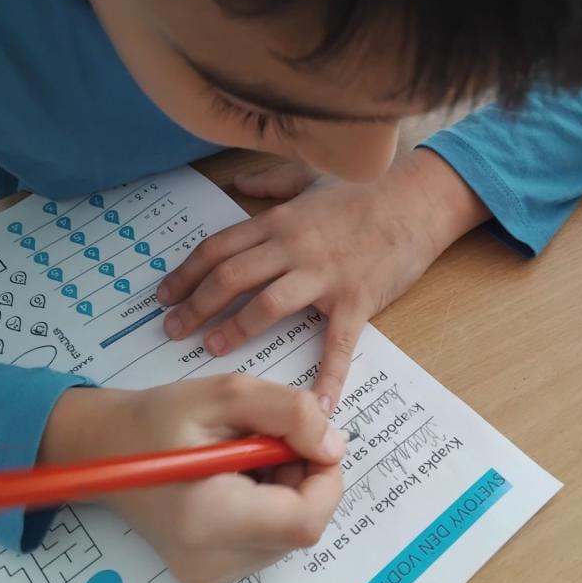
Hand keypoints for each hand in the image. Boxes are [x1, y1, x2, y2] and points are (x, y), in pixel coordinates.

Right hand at [38, 377, 344, 582]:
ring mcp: (209, 575)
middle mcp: (211, 561)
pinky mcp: (210, 576)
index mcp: (209, 518)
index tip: (312, 440)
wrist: (104, 449)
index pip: (305, 520)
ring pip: (289, 535)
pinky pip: (268, 542)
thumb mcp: (226, 394)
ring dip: (288, 491)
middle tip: (269, 440)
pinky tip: (239, 480)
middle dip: (304, 478)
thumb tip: (334, 448)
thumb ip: (289, 413)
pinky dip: (271, 507)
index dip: (326, 480)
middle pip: (301, 528)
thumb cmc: (158, 418)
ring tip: (247, 457)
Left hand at [158, 150, 489, 408]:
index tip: (164, 295)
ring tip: (211, 349)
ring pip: (267, 304)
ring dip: (235, 329)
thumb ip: (271, 181)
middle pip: (230, 277)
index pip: (218, 248)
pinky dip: (327, 377)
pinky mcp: (356, 300)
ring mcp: (324, 275)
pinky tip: (317, 405)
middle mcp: (292, 247)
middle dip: (195, 305)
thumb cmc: (364, 191)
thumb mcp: (310, 177)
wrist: (416, 201)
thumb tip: (239, 181)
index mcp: (278, 221)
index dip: (185, 273)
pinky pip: (337, 345)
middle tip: (171, 330)